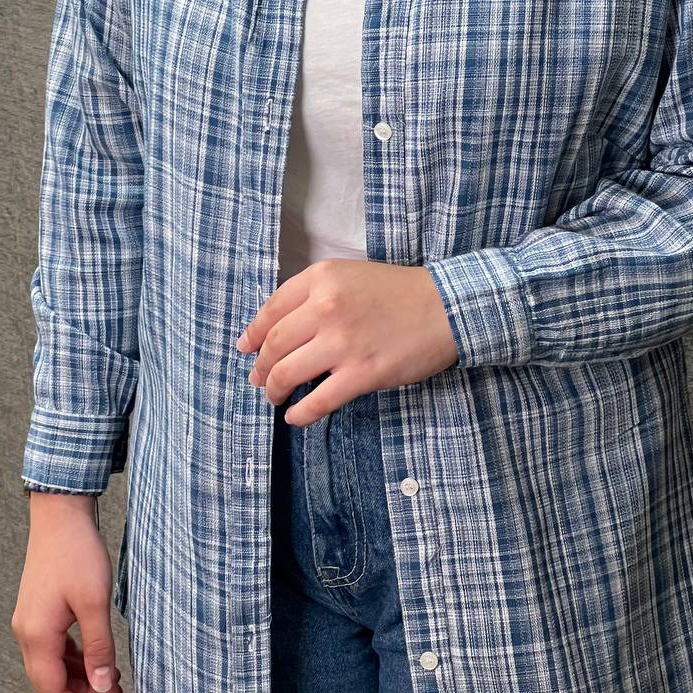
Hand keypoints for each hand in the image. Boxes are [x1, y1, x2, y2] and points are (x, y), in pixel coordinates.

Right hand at [11, 494, 123, 692]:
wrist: (60, 516)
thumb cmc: (78, 553)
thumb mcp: (96, 602)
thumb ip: (99, 646)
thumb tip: (104, 686)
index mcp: (37, 635)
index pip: (52, 690)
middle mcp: (27, 632)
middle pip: (50, 681)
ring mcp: (31, 621)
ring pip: (52, 664)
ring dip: (80, 676)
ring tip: (112, 678)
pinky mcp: (39, 610)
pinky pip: (54, 647)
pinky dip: (74, 657)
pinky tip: (96, 656)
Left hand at [236, 259, 458, 425]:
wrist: (447, 307)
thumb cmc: (400, 292)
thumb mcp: (351, 275)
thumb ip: (314, 294)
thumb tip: (276, 329)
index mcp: (322, 278)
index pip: (272, 309)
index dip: (253, 334)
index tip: (246, 348)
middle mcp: (326, 307)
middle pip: (274, 345)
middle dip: (261, 367)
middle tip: (258, 378)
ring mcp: (343, 343)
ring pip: (288, 373)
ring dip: (274, 390)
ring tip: (275, 397)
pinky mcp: (362, 374)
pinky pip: (318, 401)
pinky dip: (300, 413)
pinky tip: (295, 416)